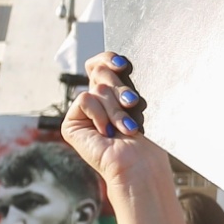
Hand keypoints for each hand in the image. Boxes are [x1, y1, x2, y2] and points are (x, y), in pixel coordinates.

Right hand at [63, 52, 169, 186]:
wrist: (141, 164)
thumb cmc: (151, 138)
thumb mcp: (140, 103)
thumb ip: (126, 82)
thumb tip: (119, 60)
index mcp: (114, 94)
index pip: (101, 64)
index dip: (108, 59)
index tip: (124, 64)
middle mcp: (98, 101)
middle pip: (101, 74)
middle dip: (121, 88)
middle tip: (133, 103)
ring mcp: (84, 113)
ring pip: (98, 89)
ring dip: (117, 109)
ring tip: (128, 127)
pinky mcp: (72, 124)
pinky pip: (85, 99)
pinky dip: (100, 114)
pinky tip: (107, 132)